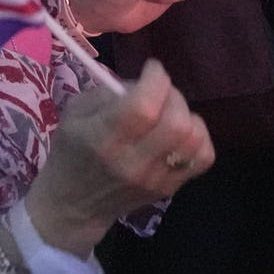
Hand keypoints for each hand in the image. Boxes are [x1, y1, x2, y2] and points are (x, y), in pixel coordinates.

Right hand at [22, 61, 212, 253]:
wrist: (74, 204)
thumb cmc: (71, 151)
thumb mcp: (74, 113)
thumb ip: (108, 93)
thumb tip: (143, 83)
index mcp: (104, 138)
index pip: (144, 106)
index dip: (156, 79)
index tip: (151, 69)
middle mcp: (133, 161)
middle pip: (176, 122)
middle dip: (172, 95)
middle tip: (158, 92)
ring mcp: (155, 178)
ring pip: (194, 138)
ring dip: (186, 115)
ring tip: (168, 113)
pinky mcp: (170, 188)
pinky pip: (203, 157)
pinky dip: (198, 138)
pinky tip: (180, 134)